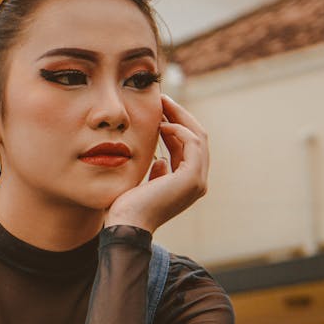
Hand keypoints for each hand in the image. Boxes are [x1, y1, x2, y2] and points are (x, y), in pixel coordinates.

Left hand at [104, 95, 208, 232]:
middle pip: (197, 137)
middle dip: (180, 115)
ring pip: (198, 136)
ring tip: (162, 104)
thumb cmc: (128, 206)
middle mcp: (198, 182)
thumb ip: (157, 172)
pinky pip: (192, 142)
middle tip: (162, 99)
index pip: (188, 146)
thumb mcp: (145, 182)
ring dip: (180, 117)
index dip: (176, 125)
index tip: (159, 110)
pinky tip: (161, 124)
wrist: (125, 224)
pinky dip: (179, 129)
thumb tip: (162, 161)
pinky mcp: (192, 177)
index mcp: (188, 183)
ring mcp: (198, 180)